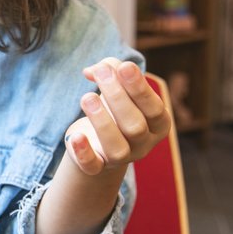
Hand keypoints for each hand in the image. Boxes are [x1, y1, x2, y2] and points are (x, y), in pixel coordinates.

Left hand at [64, 58, 171, 175]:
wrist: (99, 141)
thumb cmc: (114, 106)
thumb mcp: (118, 85)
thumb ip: (112, 69)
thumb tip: (95, 69)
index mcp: (157, 124)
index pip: (154, 108)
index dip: (140, 88)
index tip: (125, 67)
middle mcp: (143, 144)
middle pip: (135, 126)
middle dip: (117, 97)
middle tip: (101, 74)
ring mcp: (122, 158)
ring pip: (117, 147)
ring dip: (101, 121)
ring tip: (87, 97)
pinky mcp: (97, 167)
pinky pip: (92, 166)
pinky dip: (83, 152)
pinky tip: (75, 136)